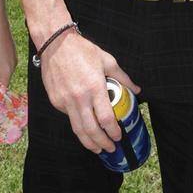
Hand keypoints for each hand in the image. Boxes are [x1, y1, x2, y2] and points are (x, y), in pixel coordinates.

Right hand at [40, 29, 139, 153]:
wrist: (55, 43)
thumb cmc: (82, 50)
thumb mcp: (107, 60)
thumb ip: (122, 77)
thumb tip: (137, 89)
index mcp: (94, 88)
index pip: (106, 119)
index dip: (113, 132)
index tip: (118, 136)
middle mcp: (79, 97)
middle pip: (91, 130)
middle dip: (102, 143)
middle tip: (110, 148)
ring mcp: (65, 101)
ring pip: (77, 129)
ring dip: (88, 143)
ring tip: (97, 148)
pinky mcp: (55, 100)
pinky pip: (68, 117)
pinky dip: (77, 125)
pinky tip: (84, 126)